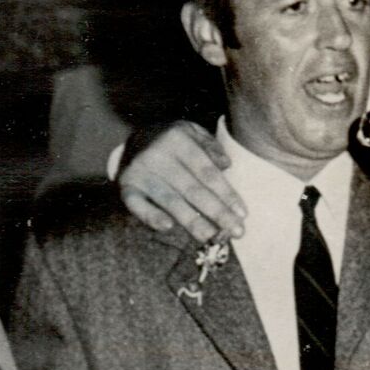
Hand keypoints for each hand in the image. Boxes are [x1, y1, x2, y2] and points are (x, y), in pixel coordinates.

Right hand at [119, 121, 246, 241]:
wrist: (137, 138)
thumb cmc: (174, 141)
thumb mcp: (193, 133)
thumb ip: (211, 147)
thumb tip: (226, 165)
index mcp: (178, 139)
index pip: (207, 172)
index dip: (226, 194)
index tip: (243, 214)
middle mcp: (158, 154)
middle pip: (193, 189)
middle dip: (217, 213)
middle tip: (237, 232)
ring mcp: (140, 171)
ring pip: (170, 201)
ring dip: (193, 222)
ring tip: (212, 237)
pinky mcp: (126, 186)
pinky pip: (137, 205)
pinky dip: (151, 216)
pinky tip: (168, 227)